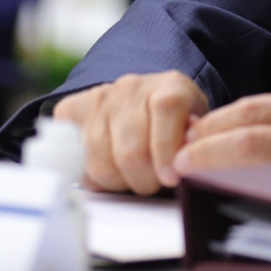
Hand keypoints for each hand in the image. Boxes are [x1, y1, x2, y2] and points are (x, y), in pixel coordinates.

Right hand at [51, 71, 208, 194]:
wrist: (147, 101)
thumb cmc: (177, 124)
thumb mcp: (198, 130)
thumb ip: (196, 143)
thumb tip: (183, 163)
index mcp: (169, 86)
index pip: (166, 110)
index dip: (166, 151)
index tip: (170, 178)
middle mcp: (131, 88)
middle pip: (130, 150)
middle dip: (143, 180)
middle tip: (151, 184)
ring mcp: (99, 98)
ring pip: (99, 161)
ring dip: (116, 182)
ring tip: (130, 179)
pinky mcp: (72, 110)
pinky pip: (72, 153)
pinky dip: (88, 173)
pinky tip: (106, 169)